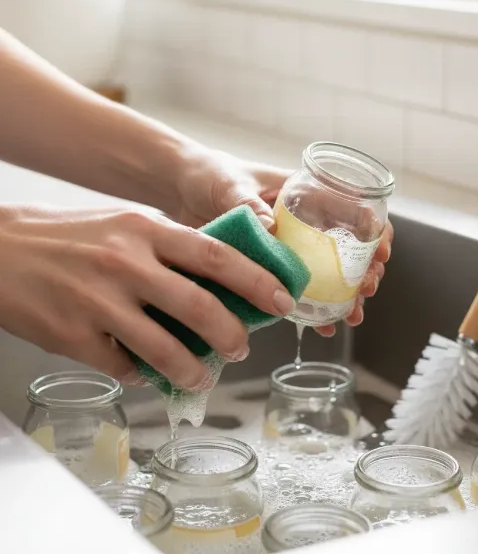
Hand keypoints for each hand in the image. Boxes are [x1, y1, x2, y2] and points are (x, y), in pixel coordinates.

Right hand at [0, 205, 295, 388]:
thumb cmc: (70, 236)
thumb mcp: (126, 225)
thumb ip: (170, 248)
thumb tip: (219, 281)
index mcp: (145, 229)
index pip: (216, 255)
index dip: (257, 279)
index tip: (283, 299)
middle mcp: (126, 263)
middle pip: (200, 305)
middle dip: (233, 332)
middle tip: (243, 347)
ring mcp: (98, 302)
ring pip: (164, 348)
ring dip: (192, 369)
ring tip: (203, 377)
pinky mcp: (73, 337)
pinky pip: (122, 367)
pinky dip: (141, 374)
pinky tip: (145, 372)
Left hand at [174, 145, 393, 336]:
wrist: (177, 189)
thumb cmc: (208, 174)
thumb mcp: (231, 184)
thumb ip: (249, 205)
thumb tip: (271, 230)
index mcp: (304, 193)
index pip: (354, 208)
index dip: (376, 231)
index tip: (381, 253)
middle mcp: (303, 222)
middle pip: (349, 248)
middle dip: (365, 271)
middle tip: (365, 290)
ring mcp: (289, 248)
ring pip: (329, 275)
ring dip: (345, 296)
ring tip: (351, 315)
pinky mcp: (269, 268)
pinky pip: (297, 290)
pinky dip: (312, 310)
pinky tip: (322, 327)